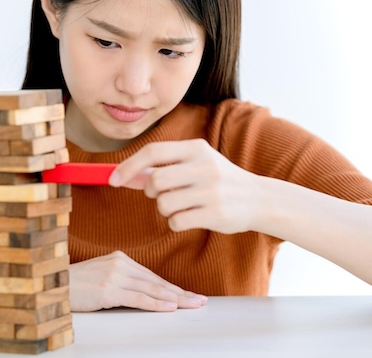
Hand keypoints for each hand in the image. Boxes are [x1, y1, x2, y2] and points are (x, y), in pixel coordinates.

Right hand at [69, 251, 206, 311]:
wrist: (52, 284)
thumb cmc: (76, 285)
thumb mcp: (103, 277)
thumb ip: (123, 281)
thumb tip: (146, 294)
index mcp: (121, 259)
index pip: (153, 277)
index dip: (173, 287)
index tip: (189, 295)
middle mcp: (121, 264)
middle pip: (157, 282)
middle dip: (181, 293)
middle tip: (200, 301)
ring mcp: (115, 276)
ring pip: (152, 290)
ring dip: (175, 299)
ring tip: (191, 305)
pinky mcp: (108, 289)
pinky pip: (138, 298)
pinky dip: (156, 304)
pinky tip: (169, 308)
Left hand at [109, 139, 262, 233]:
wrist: (258, 199)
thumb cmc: (219, 180)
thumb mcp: (196, 164)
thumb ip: (164, 167)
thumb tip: (125, 175)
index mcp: (196, 148)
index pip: (153, 152)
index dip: (128, 166)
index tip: (113, 179)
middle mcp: (204, 166)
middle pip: (155, 181)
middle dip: (151, 192)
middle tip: (161, 195)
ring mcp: (211, 190)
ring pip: (164, 204)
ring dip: (166, 209)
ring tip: (183, 206)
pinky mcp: (215, 213)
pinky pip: (176, 221)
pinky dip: (177, 223)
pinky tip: (193, 217)